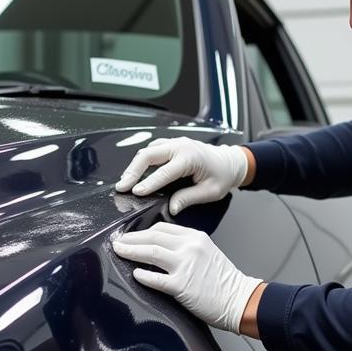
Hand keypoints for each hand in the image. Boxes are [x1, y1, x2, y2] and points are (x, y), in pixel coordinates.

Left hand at [112, 222, 262, 333]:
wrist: (239, 299)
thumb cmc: (223, 280)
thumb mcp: (206, 252)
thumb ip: (186, 246)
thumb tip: (159, 247)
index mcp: (195, 237)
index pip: (162, 228)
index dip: (142, 231)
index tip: (130, 235)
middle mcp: (189, 247)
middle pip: (152, 237)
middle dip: (131, 239)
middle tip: (117, 242)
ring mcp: (185, 266)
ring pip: (150, 252)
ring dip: (131, 251)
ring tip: (119, 252)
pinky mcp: (181, 285)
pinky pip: (155, 278)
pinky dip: (143, 275)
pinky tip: (134, 273)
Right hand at [115, 138, 249, 215]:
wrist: (230, 162)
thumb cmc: (222, 176)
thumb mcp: (210, 192)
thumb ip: (188, 198)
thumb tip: (172, 207)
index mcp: (190, 157)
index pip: (164, 172)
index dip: (149, 183)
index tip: (136, 192)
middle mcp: (180, 146)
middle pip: (148, 154)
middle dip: (133, 171)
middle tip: (122, 186)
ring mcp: (175, 143)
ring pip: (148, 151)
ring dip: (135, 165)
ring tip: (125, 181)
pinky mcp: (171, 145)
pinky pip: (152, 150)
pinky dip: (142, 161)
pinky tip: (136, 173)